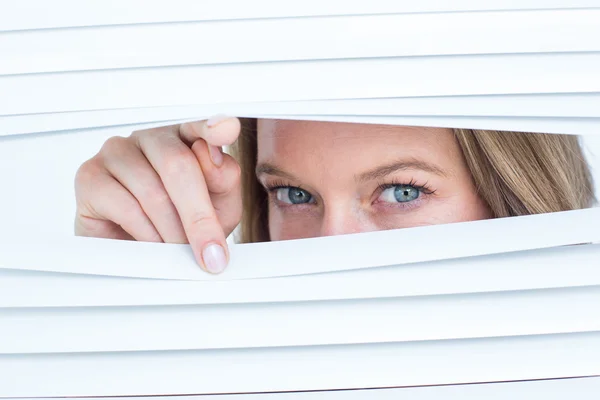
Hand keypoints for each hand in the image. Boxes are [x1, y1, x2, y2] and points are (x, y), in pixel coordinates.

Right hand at [74, 116, 242, 273]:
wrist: (143, 255)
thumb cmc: (183, 226)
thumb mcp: (219, 207)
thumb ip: (224, 180)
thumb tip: (217, 160)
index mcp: (186, 138)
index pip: (200, 126)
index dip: (212, 127)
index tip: (228, 128)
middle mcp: (151, 138)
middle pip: (178, 164)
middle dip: (199, 216)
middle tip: (211, 253)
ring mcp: (117, 152)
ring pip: (153, 192)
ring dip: (172, 232)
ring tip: (180, 252)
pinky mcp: (90, 175)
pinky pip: (125, 206)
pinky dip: (146, 233)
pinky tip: (152, 245)